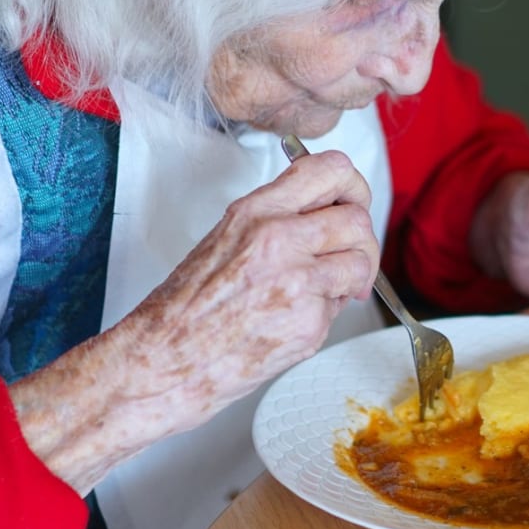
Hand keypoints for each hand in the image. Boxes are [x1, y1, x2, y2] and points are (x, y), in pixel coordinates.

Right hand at [12, 149, 378, 492]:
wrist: (166, 359)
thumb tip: (325, 212)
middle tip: (350, 254)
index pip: (330, 169)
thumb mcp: (226, 237)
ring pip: (362, 261)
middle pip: (357, 218)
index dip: (352, 185)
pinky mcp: (309, 323)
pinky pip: (342, 306)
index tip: (352, 200)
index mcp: (256, 212)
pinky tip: (302, 315)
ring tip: (332, 287)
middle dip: (360, 239)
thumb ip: (277, 217)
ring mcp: (298, 282)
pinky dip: (331, 311)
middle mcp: (279, 239)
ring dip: (355, 275)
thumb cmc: (187, 307)